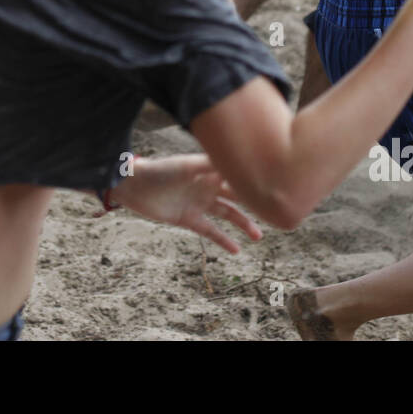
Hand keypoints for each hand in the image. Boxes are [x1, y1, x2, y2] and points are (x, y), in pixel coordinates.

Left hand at [107, 154, 261, 254]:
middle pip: (238, 195)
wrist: (135, 187)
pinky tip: (236, 250)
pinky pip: (210, 231)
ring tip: (258, 237)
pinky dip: (223, 240)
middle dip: (255, 202)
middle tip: (276, 212)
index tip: (277, 184)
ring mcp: (200, 203)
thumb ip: (210, 164)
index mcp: (210, 170)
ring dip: (243, 224)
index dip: (255, 178)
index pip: (238, 174)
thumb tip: (236, 163)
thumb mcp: (186, 166)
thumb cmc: (160, 170)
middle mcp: (208, 185)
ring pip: (228, 215)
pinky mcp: (189, 219)